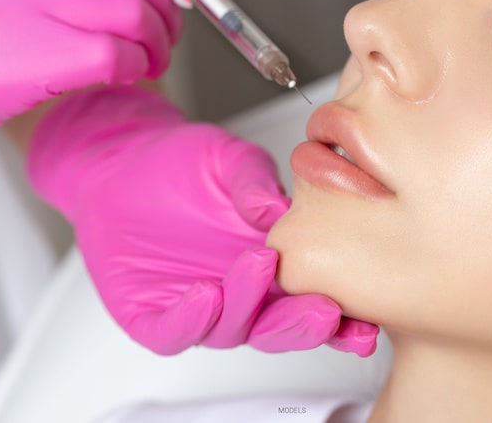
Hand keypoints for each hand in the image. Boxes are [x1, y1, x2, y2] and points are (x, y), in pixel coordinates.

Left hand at [27, 86, 378, 356]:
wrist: (123, 163)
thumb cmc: (184, 165)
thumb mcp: (231, 159)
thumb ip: (256, 182)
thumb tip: (279, 209)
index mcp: (275, 266)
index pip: (314, 301)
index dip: (345, 319)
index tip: (368, 320)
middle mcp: (242, 295)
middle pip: (280, 329)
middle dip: (303, 325)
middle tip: (323, 308)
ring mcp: (199, 309)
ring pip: (233, 330)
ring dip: (249, 308)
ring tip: (258, 267)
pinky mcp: (152, 316)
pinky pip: (172, 331)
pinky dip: (189, 320)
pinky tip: (204, 297)